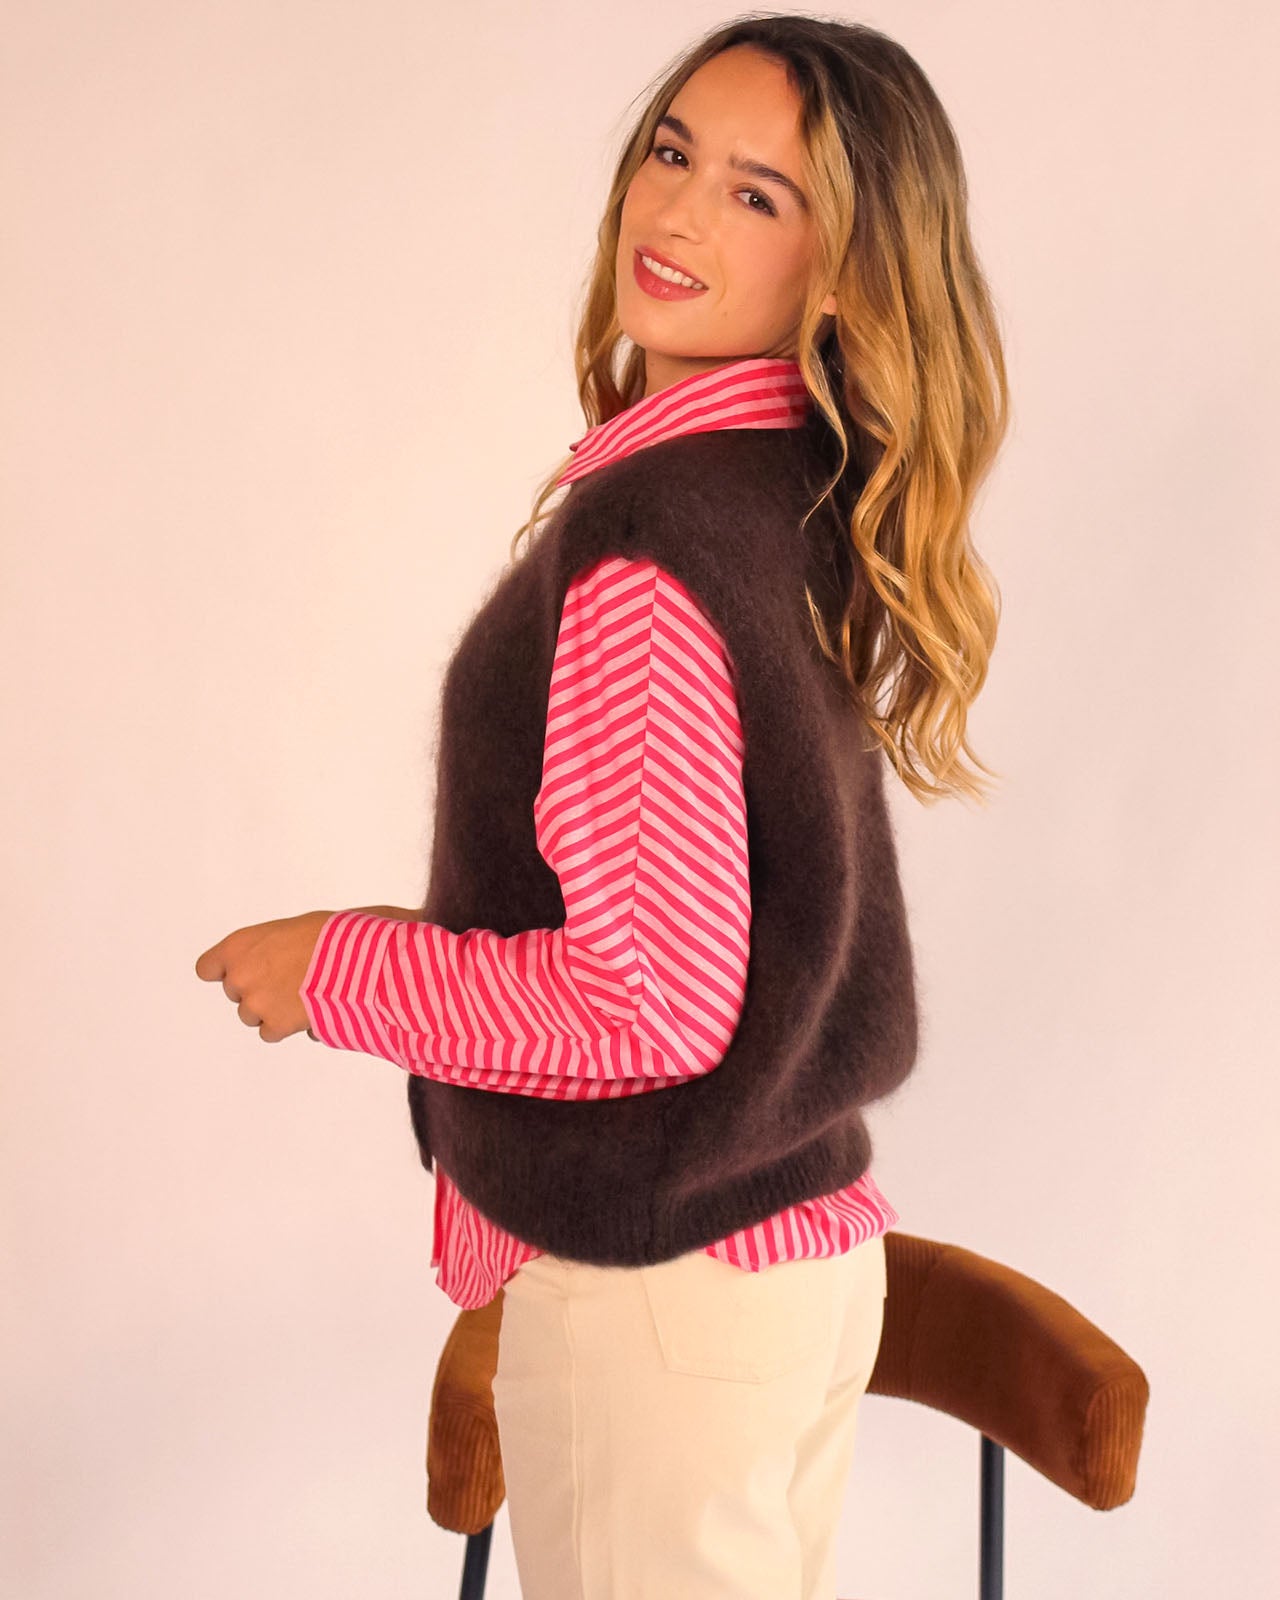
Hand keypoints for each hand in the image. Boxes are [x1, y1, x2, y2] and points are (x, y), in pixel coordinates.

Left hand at [194, 910, 333, 1043]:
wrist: (352, 959)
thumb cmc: (328, 936)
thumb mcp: (288, 930)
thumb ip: (266, 949)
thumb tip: (271, 964)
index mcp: (238, 946)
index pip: (207, 968)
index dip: (224, 971)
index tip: (238, 972)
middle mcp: (239, 976)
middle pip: (234, 993)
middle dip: (256, 989)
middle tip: (286, 981)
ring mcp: (255, 1003)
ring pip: (251, 1016)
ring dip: (270, 1010)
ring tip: (300, 995)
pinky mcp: (274, 1025)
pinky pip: (269, 1033)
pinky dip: (285, 1026)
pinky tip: (305, 1010)